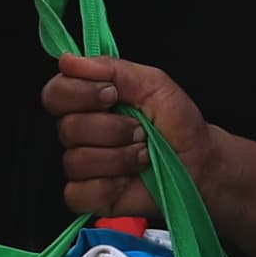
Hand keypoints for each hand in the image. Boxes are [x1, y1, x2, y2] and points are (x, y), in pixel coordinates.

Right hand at [40, 53, 216, 221]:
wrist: (199, 161)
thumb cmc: (177, 123)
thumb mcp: (153, 83)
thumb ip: (113, 69)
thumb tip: (70, 61)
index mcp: (88, 101)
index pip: (56, 93)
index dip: (79, 93)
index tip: (111, 95)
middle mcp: (80, 132)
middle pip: (67, 128)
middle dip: (112, 129)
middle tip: (140, 130)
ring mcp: (83, 165)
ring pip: (76, 160)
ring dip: (118, 157)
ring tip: (143, 154)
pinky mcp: (89, 195)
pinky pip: (78, 192)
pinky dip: (108, 186)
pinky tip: (128, 179)